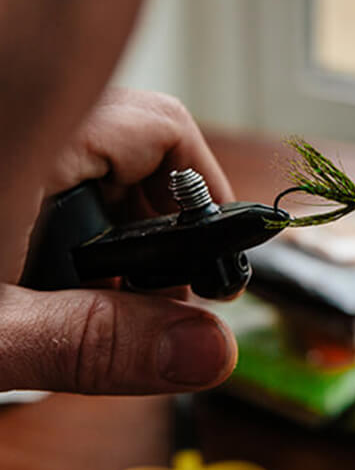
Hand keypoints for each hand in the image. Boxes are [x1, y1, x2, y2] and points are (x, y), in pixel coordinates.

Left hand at [0, 87, 237, 394]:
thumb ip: (96, 343)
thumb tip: (212, 350)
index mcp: (26, 135)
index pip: (160, 127)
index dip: (206, 191)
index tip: (219, 257)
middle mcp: (25, 120)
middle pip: (134, 150)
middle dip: (160, 227)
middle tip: (153, 301)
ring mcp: (17, 139)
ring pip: (97, 164)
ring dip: (117, 231)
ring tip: (96, 300)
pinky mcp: (7, 160)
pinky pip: (62, 174)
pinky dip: (76, 224)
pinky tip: (51, 279)